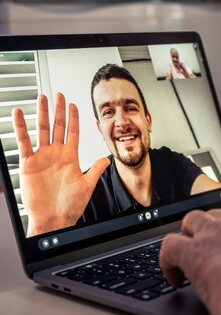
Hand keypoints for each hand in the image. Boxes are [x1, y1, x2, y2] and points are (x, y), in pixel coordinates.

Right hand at [13, 93, 109, 235]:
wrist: (53, 219)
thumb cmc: (69, 206)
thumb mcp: (87, 186)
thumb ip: (95, 170)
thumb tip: (106, 159)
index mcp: (71, 158)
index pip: (73, 132)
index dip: (74, 118)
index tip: (74, 105)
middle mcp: (56, 155)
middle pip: (58, 126)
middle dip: (59, 110)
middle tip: (59, 95)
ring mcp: (42, 157)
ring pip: (42, 130)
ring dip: (42, 114)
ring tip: (43, 98)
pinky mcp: (28, 163)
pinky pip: (24, 142)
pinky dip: (21, 127)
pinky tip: (19, 114)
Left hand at [160, 209, 220, 314]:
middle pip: (214, 215)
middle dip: (208, 229)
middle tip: (206, 251)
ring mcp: (212, 236)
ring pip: (190, 221)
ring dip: (186, 236)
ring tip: (185, 257)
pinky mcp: (191, 253)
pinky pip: (168, 246)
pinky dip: (166, 260)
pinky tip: (173, 277)